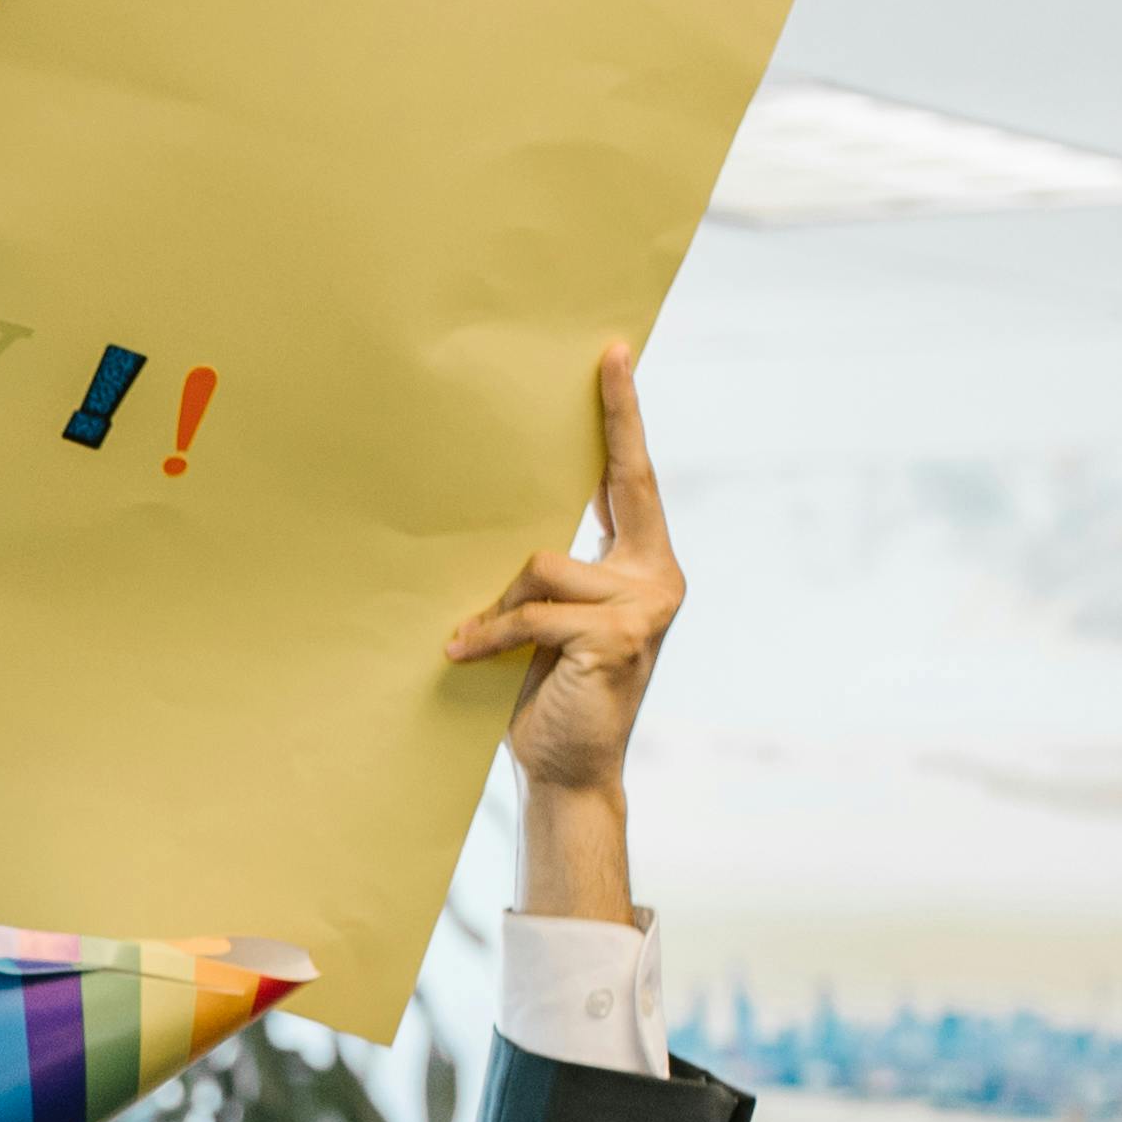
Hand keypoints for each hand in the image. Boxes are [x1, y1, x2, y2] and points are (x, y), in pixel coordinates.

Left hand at [441, 343, 681, 921]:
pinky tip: (465, 654)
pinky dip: (491, 633)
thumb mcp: (550, 620)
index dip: (624, 417)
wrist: (566, 769)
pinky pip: (533, 611)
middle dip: (614, 418)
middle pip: (622, 484)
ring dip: (499, 604)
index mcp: (643, 566)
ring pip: (544, 563)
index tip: (615, 354)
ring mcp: (644, 606)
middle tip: (607, 352)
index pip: (632, 479)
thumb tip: (506, 524)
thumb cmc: (549, 692)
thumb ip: (551, 574)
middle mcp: (657, 577)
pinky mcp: (617, 636)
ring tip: (474, 639)